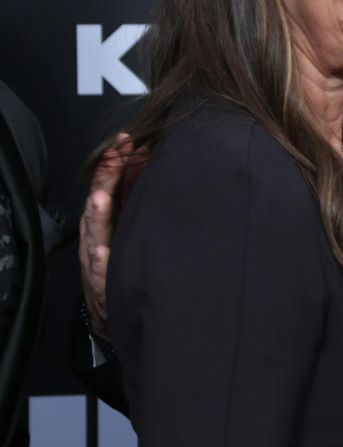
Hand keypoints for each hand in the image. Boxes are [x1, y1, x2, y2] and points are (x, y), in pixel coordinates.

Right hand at [78, 134, 129, 338]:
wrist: (112, 308)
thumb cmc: (121, 259)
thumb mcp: (126, 220)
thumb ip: (132, 191)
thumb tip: (144, 157)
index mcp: (105, 218)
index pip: (107, 183)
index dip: (115, 161)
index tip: (127, 139)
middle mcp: (97, 234)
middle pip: (99, 201)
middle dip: (106, 177)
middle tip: (116, 153)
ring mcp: (96, 258)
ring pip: (93, 233)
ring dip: (97, 214)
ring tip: (101, 196)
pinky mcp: (101, 284)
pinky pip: (98, 271)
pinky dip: (98, 260)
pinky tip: (100, 251)